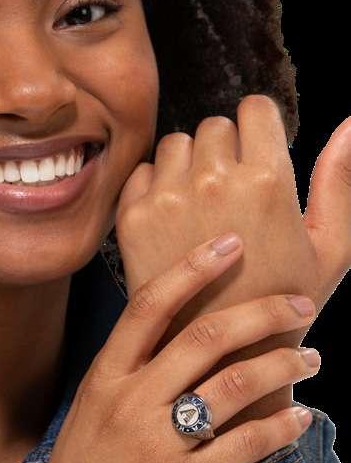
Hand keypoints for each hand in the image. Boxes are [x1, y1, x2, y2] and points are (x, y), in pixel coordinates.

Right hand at [33, 235, 319, 462]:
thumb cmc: (87, 453)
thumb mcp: (96, 397)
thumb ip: (132, 361)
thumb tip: (182, 321)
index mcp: (107, 372)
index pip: (150, 305)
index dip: (192, 268)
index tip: (230, 243)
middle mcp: (131, 399)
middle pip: (203, 338)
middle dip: (259, 314)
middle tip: (299, 305)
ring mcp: (156, 441)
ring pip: (230, 388)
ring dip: (279, 367)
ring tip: (310, 358)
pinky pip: (243, 448)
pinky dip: (279, 429)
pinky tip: (299, 418)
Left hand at [114, 95, 349, 424]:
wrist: (220, 352)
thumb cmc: (282, 300)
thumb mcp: (331, 246)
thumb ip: (340, 180)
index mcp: (266, 180)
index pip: (254, 109)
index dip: (258, 129)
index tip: (257, 155)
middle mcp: (212, 181)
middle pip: (214, 126)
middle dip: (225, 149)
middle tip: (230, 193)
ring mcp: (167, 198)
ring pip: (175, 144)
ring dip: (188, 164)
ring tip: (201, 206)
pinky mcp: (132, 217)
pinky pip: (142, 171)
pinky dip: (156, 185)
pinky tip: (172, 218)